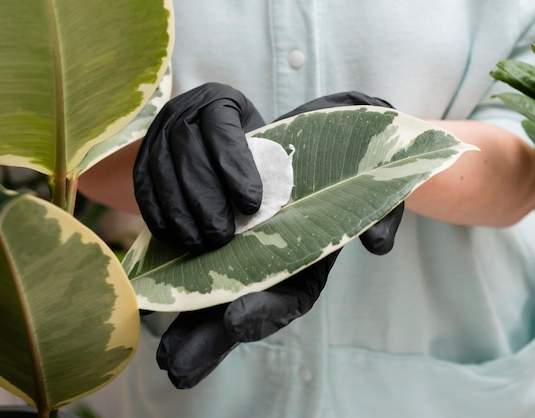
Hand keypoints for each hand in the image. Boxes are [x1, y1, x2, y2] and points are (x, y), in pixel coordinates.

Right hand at [133, 82, 265, 254]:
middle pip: (189, 156)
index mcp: (218, 100)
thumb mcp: (263, 140)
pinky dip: (156, 213)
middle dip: (205, 201)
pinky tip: (173, 236)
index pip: (223, 133)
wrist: (216, 131)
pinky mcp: (142, 155)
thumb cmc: (249, 141)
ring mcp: (157, 131)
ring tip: (199, 244)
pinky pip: (143, 185)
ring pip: (163, 173)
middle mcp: (182, 110)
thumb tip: (271, 203)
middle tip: (222, 236)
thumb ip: (265, 162)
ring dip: (180, 214)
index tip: (251, 206)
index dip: (236, 171)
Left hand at [153, 91, 403, 388]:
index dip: (266, 312)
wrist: (319, 136)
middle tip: (179, 367)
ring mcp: (248, 253)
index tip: (236, 320)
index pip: (292, 298)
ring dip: (189, 326)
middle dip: (213, 340)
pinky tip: (150, 302)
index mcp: (312, 259)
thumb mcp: (375, 175)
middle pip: (245, 309)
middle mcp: (277, 264)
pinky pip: (197, 263)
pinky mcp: (224, 236)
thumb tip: (377, 244)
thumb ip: (383, 210)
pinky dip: (176, 284)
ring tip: (163, 355)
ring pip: (216, 296)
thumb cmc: (351, 158)